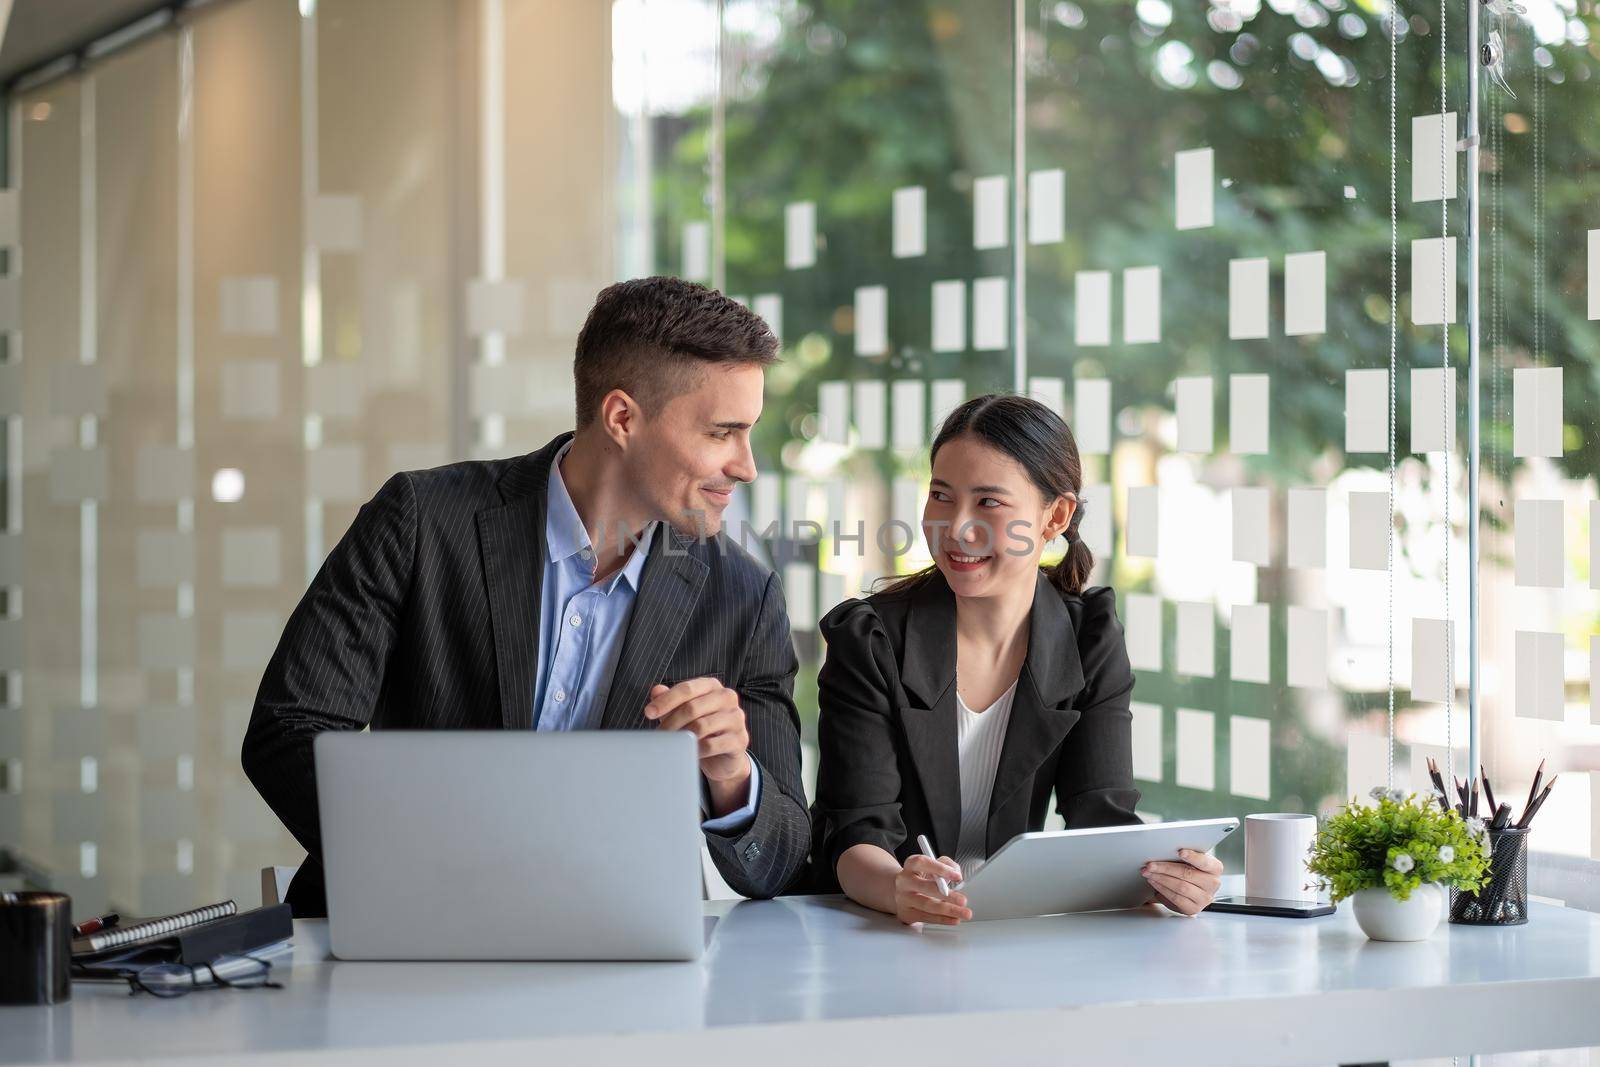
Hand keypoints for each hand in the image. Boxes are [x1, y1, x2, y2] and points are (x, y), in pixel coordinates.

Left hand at [644, 678, 750, 795]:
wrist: (725, 757)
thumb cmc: (703, 730)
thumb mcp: (685, 713)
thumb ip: (672, 700)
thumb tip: (656, 691)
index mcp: (713, 686)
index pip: (687, 688)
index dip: (666, 700)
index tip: (648, 713)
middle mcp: (728, 698)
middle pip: (692, 707)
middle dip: (670, 722)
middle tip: (658, 735)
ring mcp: (736, 719)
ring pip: (701, 726)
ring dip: (681, 738)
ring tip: (670, 745)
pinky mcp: (739, 740)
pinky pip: (711, 745)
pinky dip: (695, 751)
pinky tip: (687, 754)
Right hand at [894, 854, 970, 925]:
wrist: (900, 892)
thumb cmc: (920, 878)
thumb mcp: (932, 866)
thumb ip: (947, 864)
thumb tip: (956, 873)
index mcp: (911, 866)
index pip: (922, 863)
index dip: (940, 868)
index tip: (957, 876)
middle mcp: (905, 881)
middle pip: (926, 888)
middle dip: (947, 895)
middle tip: (963, 900)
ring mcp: (904, 898)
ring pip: (927, 905)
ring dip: (948, 910)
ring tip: (963, 913)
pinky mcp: (907, 913)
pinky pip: (926, 918)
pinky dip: (943, 919)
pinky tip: (954, 919)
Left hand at [1143, 848, 1223, 915]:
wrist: (1193, 888)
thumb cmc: (1190, 869)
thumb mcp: (1192, 860)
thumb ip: (1184, 855)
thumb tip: (1164, 849)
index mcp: (1215, 868)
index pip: (1204, 862)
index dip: (1192, 857)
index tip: (1180, 852)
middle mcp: (1213, 884)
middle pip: (1187, 874)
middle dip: (1165, 868)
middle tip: (1150, 864)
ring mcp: (1204, 898)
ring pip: (1180, 887)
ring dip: (1161, 879)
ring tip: (1148, 873)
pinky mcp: (1194, 909)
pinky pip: (1176, 898)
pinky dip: (1162, 889)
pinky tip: (1154, 882)